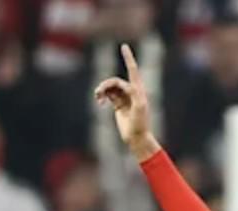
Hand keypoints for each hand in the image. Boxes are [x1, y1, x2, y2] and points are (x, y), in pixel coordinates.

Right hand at [93, 44, 158, 158]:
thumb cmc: (140, 123)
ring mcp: (124, 98)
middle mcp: (132, 92)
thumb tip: (127, 85)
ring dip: (102, 90)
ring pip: (110, 87)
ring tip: (97, 97)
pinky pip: (107, 95)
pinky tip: (99, 102)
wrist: (136, 137)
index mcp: (139, 91)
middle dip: (106, 84)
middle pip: (115, 81)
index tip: (124, 46)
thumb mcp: (139, 108)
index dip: (128, 58)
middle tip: (99, 92)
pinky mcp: (118, 105)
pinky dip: (101, 96)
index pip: (133, 71)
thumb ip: (135, 95)